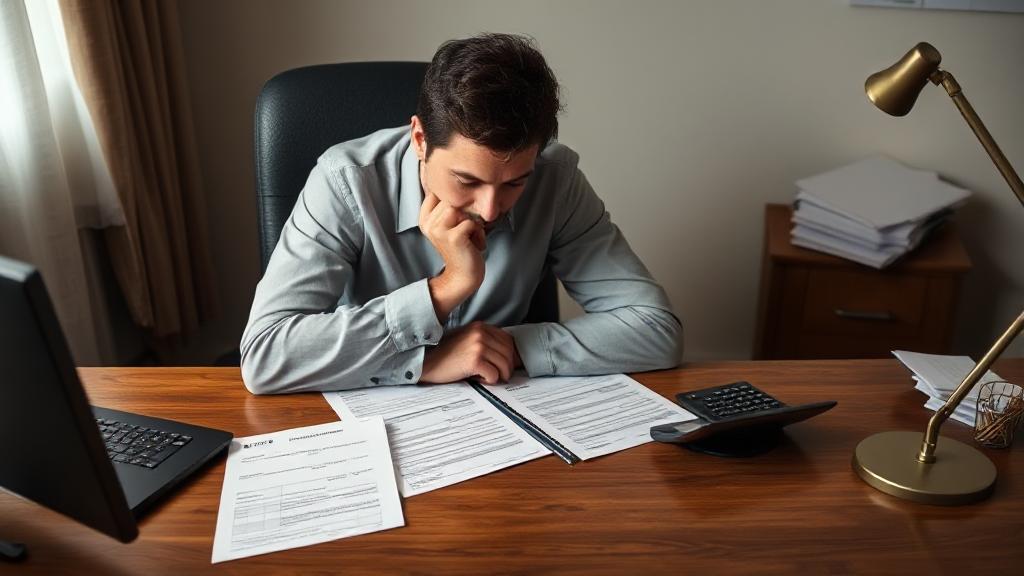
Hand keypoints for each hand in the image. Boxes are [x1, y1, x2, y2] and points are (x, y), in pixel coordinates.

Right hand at [419, 191, 486, 320]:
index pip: (438, 191)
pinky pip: (471, 222)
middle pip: (452, 199)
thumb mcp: (451, 224)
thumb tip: (460, 182)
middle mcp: (427, 223)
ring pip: (461, 208)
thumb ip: (449, 206)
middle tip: (468, 230)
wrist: (463, 275)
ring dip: (472, 222)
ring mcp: (438, 230)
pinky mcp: (452, 237)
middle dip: (466, 212)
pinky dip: (478, 233)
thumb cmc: (462, 246)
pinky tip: (475, 244)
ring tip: (471, 235)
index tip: (459, 217)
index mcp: (424, 218)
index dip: (454, 199)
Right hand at [421, 322, 521, 384]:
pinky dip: (489, 381)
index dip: (510, 355)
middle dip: (507, 367)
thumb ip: (485, 341)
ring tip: (487, 377)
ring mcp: (478, 346)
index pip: (508, 340)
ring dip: (499, 375)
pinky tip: (477, 378)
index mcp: (480, 326)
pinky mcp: (474, 361)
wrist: (426, 362)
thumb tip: (508, 354)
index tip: (505, 365)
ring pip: (504, 365)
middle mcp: (480, 333)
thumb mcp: (466, 339)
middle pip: (509, 353)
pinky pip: (494, 375)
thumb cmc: (446, 354)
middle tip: (499, 375)